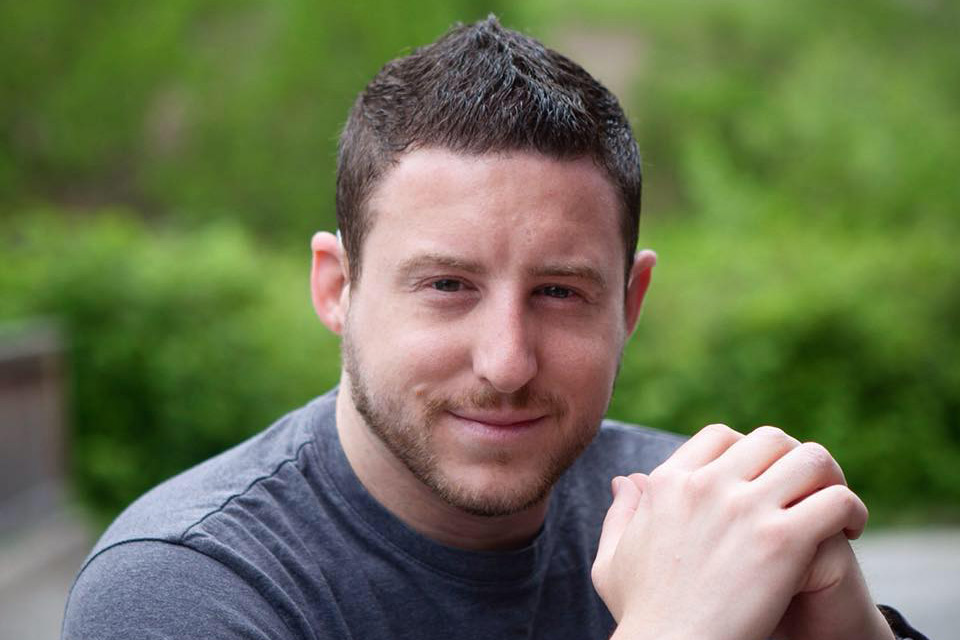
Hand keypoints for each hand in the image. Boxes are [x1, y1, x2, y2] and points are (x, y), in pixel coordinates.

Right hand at [592, 424, 887, 639]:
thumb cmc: (643, 617)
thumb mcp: (614, 559)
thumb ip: (621, 515)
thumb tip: (625, 481)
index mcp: (669, 484)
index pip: (720, 436)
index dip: (748, 451)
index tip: (764, 480)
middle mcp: (707, 485)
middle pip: (770, 439)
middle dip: (793, 460)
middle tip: (807, 491)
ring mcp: (745, 509)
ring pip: (810, 458)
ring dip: (829, 477)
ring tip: (834, 509)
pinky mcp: (781, 541)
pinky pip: (836, 500)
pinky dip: (852, 510)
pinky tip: (850, 531)